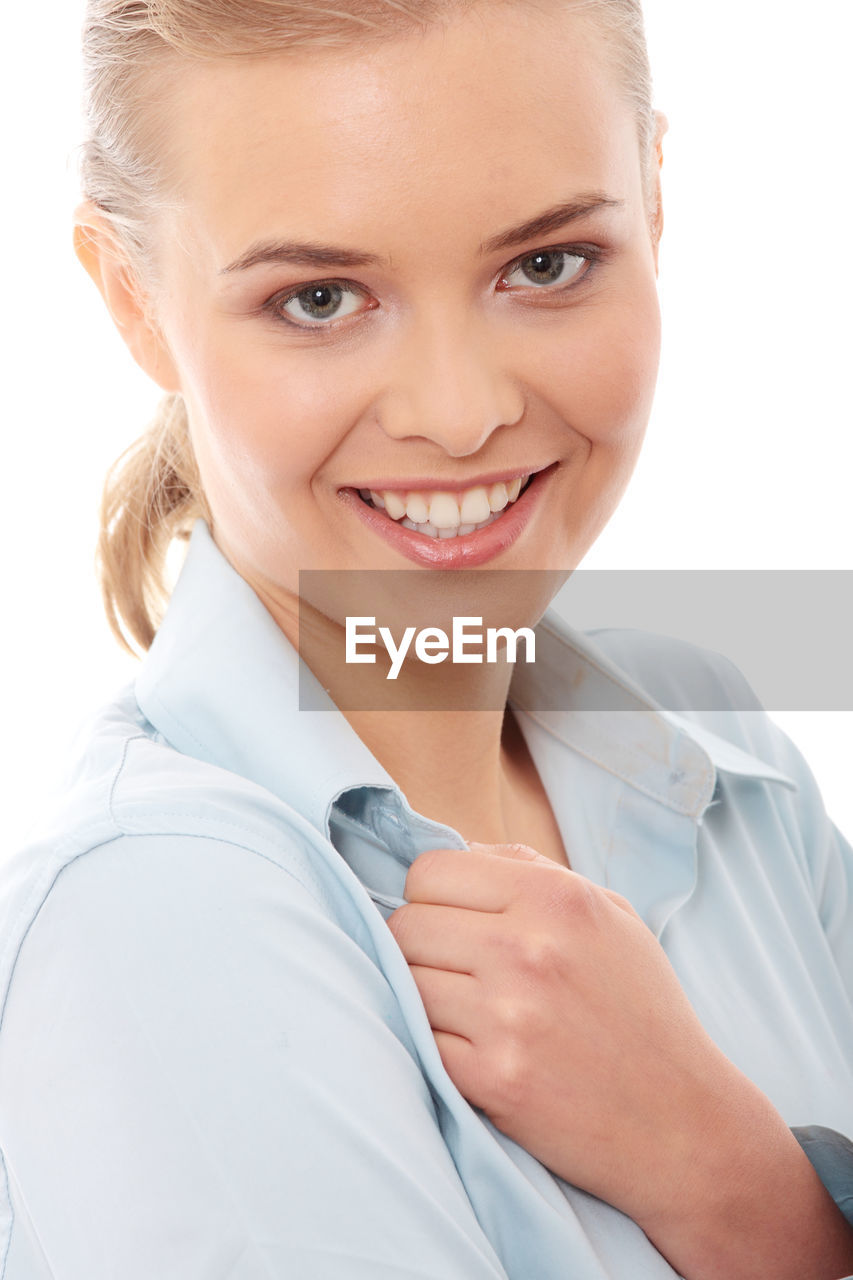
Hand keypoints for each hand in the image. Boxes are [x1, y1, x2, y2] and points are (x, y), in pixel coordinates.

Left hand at [386, 843, 852, 1278]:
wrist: (682, 1122)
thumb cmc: (643, 1012)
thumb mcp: (610, 915)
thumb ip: (533, 872)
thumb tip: (460, 852)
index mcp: (555, 897)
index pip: (430, 872)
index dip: (431, 896)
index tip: (450, 920)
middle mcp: (527, 947)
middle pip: (405, 925)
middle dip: (420, 946)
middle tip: (454, 970)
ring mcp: (507, 1015)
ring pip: (404, 983)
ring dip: (425, 997)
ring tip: (465, 1011)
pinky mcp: (492, 1078)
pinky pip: (419, 1041)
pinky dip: (436, 1046)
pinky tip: (474, 1050)